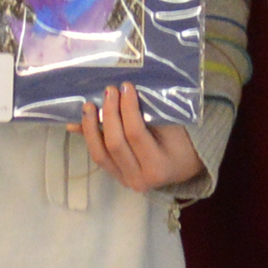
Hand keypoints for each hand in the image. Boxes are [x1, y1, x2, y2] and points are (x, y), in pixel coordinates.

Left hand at [77, 82, 206, 194]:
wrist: (185, 165)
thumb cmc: (183, 140)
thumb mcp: (172, 125)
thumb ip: (148, 113)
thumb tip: (120, 94)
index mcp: (157, 167)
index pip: (135, 134)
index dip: (127, 108)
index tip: (126, 87)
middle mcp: (139, 179)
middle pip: (114, 144)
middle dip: (109, 114)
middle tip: (109, 91)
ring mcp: (125, 180)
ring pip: (99, 154)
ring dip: (90, 127)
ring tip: (89, 105)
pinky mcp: (116, 177)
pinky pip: (98, 156)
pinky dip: (90, 137)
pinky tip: (82, 121)